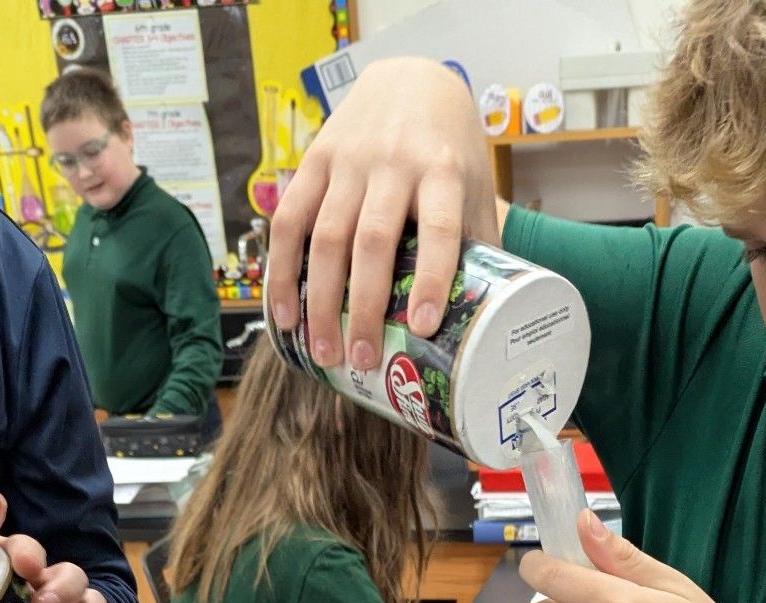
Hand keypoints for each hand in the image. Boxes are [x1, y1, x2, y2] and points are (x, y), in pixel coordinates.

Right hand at [267, 59, 494, 370]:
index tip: (424, 326)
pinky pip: (289, 220)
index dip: (432, 277)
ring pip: (326, 236)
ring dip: (321, 301)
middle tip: (362, 359)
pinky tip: (286, 315)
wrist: (410, 79)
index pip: (439, 227)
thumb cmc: (447, 148)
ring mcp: (348, 160)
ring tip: (324, 352)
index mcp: (442, 169)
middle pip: (372, 241)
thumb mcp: (473, 186)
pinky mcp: (315, 160)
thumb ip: (476, 243)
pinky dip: (283, 271)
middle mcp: (393, 162)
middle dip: (365, 307)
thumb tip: (482, 321)